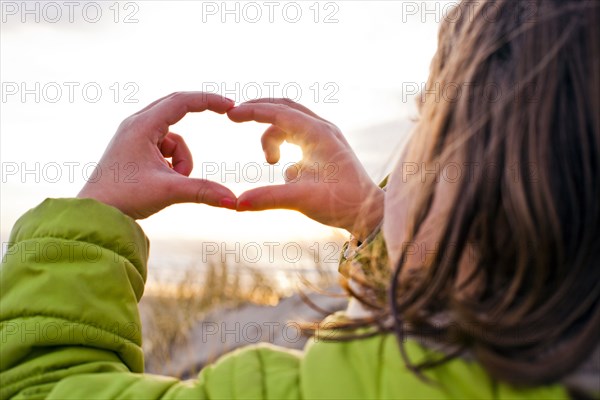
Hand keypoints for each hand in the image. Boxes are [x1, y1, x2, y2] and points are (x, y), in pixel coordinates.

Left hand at [78, 92, 236, 219]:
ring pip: (174, 139)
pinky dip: (172, 165)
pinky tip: (161, 182)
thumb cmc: (124, 198)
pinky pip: (165, 149)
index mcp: (142, 126)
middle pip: (177, 108)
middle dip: (200, 112)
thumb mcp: (169, 191)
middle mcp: (136, 125)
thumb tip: (233, 201)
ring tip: (171, 181)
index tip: (230, 106)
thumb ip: (203, 191)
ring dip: (181, 160)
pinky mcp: (135, 150)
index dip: (208, 100)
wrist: (95, 213)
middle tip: (226, 110)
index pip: (182, 101)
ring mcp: (134, 137)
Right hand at [228, 99, 383, 239]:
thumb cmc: (342, 203)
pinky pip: (297, 136)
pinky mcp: (325, 149)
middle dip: (259, 110)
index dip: (252, 111)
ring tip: (270, 162)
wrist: (370, 212)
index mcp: (318, 134)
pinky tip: (285, 169)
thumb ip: (268, 198)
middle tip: (235, 117)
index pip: (278, 111)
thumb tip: (237, 204)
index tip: (230, 114)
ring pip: (290, 122)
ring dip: (273, 135)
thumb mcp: (302, 199)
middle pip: (284, 107)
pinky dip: (284, 144)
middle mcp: (322, 130)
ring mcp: (325, 138)